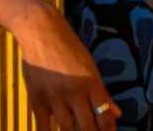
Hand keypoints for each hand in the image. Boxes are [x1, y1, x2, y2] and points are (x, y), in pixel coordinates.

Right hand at [16, 12, 120, 130]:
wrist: (40, 31)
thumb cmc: (68, 46)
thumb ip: (103, 93)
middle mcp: (74, 93)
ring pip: (67, 129)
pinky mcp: (36, 98)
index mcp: (91, 84)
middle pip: (87, 127)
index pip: (104, 117)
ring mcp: (54, 97)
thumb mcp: (90, 66)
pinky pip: (43, 126)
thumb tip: (116, 114)